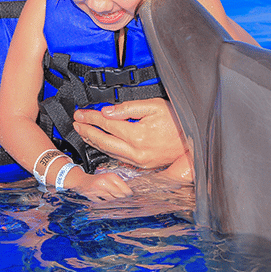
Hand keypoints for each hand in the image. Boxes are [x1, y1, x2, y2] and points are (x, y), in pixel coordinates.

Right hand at [64, 166, 132, 201]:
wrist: (82, 181)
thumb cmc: (98, 180)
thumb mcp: (109, 178)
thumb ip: (119, 185)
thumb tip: (130, 194)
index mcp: (111, 176)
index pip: (124, 189)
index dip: (129, 195)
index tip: (131, 197)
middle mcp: (105, 182)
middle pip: (119, 195)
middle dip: (121, 199)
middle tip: (123, 200)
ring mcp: (98, 189)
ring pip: (112, 200)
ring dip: (113, 201)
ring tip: (112, 198)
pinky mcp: (92, 196)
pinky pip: (103, 203)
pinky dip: (105, 203)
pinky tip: (104, 200)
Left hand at [73, 98, 188, 169]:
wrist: (194, 140)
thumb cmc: (176, 119)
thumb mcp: (153, 106)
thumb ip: (128, 108)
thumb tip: (107, 112)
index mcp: (137, 135)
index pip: (106, 124)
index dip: (90, 117)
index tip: (80, 113)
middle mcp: (136, 152)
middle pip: (103, 140)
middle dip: (86, 130)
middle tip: (75, 122)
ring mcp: (139, 161)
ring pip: (108, 151)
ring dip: (93, 141)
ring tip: (82, 131)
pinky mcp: (142, 165)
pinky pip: (118, 157)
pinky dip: (105, 150)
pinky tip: (99, 143)